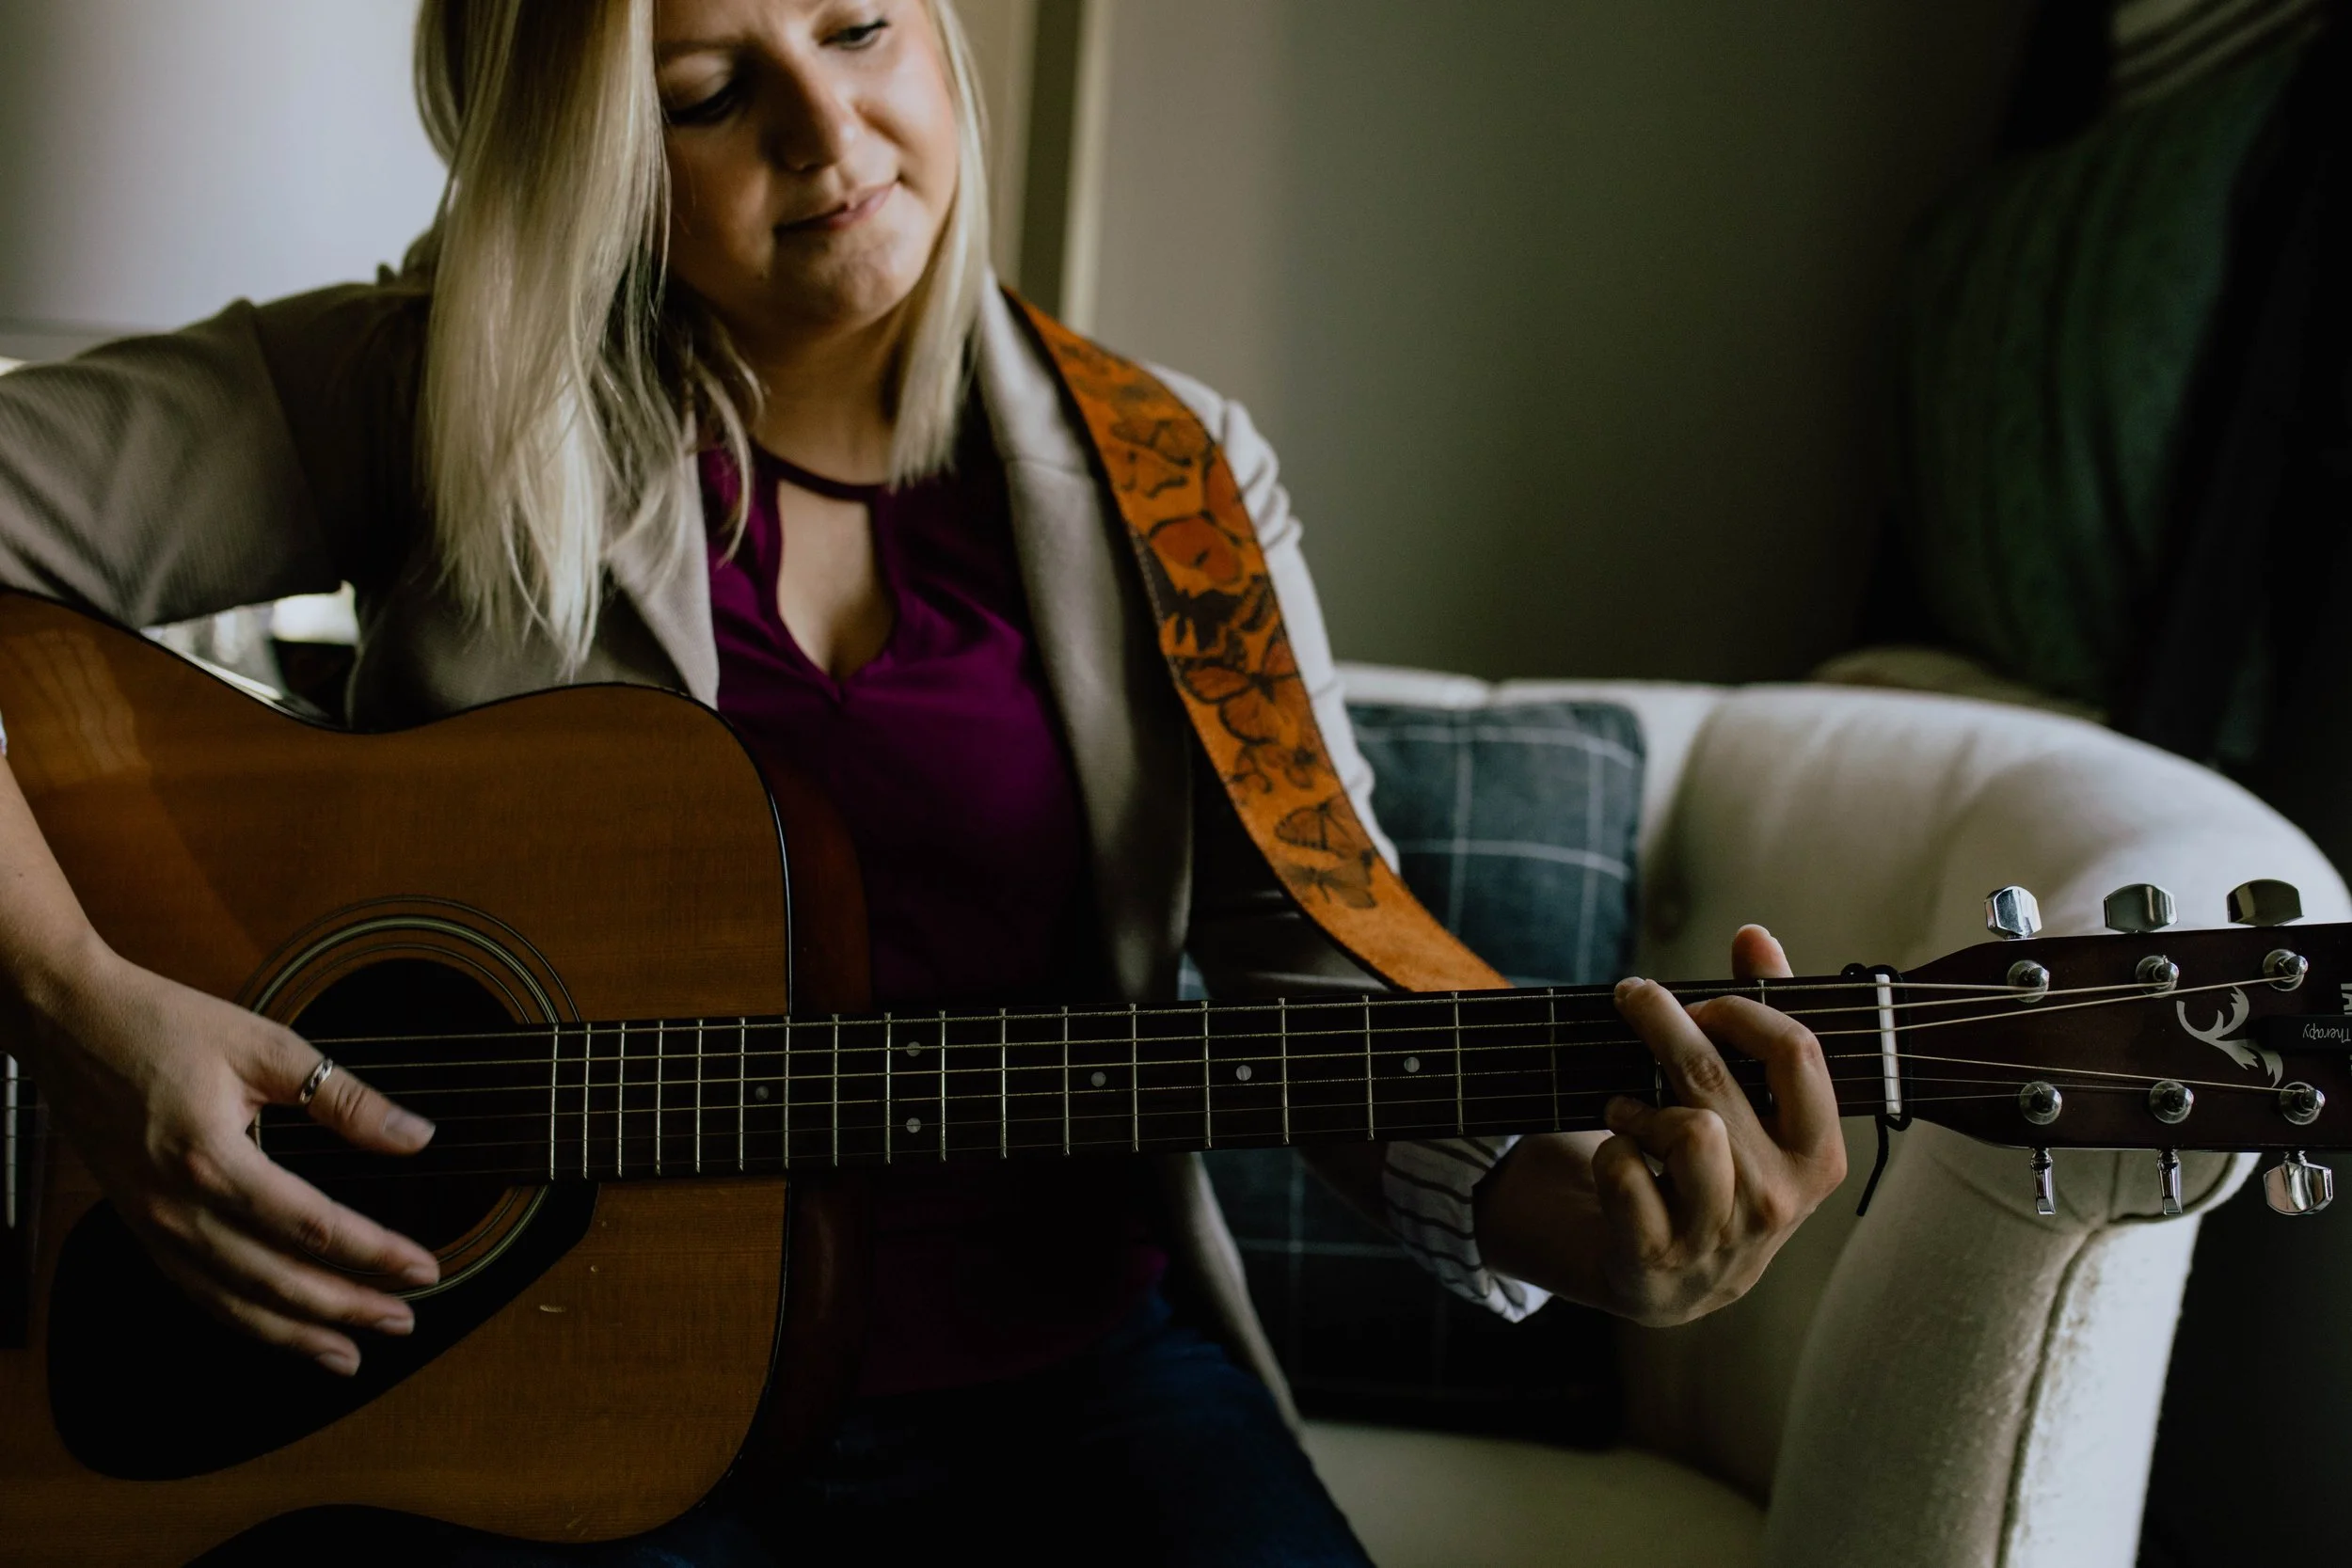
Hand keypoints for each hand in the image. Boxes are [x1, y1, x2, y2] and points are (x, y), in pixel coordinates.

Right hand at [28, 945, 439, 1372]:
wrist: (69, 1024)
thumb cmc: (164, 1025)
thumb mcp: (266, 1046)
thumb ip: (345, 1099)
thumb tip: (416, 1137)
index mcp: (212, 1158)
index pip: (312, 1226)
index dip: (374, 1254)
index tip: (426, 1268)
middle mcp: (177, 1206)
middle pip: (275, 1279)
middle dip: (346, 1308)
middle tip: (405, 1321)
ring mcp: (152, 1225)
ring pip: (232, 1301)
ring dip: (296, 1334)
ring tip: (352, 1353)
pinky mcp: (140, 1227)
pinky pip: (196, 1291)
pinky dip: (243, 1320)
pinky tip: (280, 1330)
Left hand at [1587, 925, 1846, 1324]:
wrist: (1669, 1280)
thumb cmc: (1717, 1173)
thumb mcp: (1753, 1109)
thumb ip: (1761, 1019)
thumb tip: (1756, 935)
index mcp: (1818, 1158)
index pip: (1797, 1052)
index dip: (1740, 1009)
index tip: (1701, 1002)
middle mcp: (1779, 1201)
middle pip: (1715, 1077)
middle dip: (1661, 1020)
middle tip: (1632, 996)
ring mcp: (1718, 1236)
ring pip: (1683, 1128)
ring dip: (1638, 1106)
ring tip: (1628, 1112)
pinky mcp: (1653, 1258)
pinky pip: (1623, 1171)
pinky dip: (1609, 1152)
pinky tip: (1619, 1159)